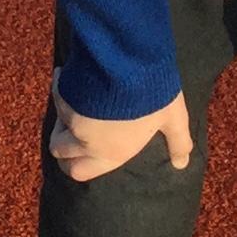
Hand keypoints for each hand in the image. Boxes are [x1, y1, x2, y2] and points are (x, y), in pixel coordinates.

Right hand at [49, 76, 191, 180]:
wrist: (128, 64)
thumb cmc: (154, 98)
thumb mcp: (172, 120)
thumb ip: (177, 143)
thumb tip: (182, 163)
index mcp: (111, 153)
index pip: (79, 172)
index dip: (73, 166)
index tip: (75, 158)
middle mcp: (85, 140)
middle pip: (58, 151)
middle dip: (62, 146)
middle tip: (69, 135)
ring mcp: (71, 117)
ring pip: (54, 125)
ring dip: (60, 120)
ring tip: (71, 109)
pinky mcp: (63, 94)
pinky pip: (56, 94)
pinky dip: (61, 89)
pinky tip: (69, 78)